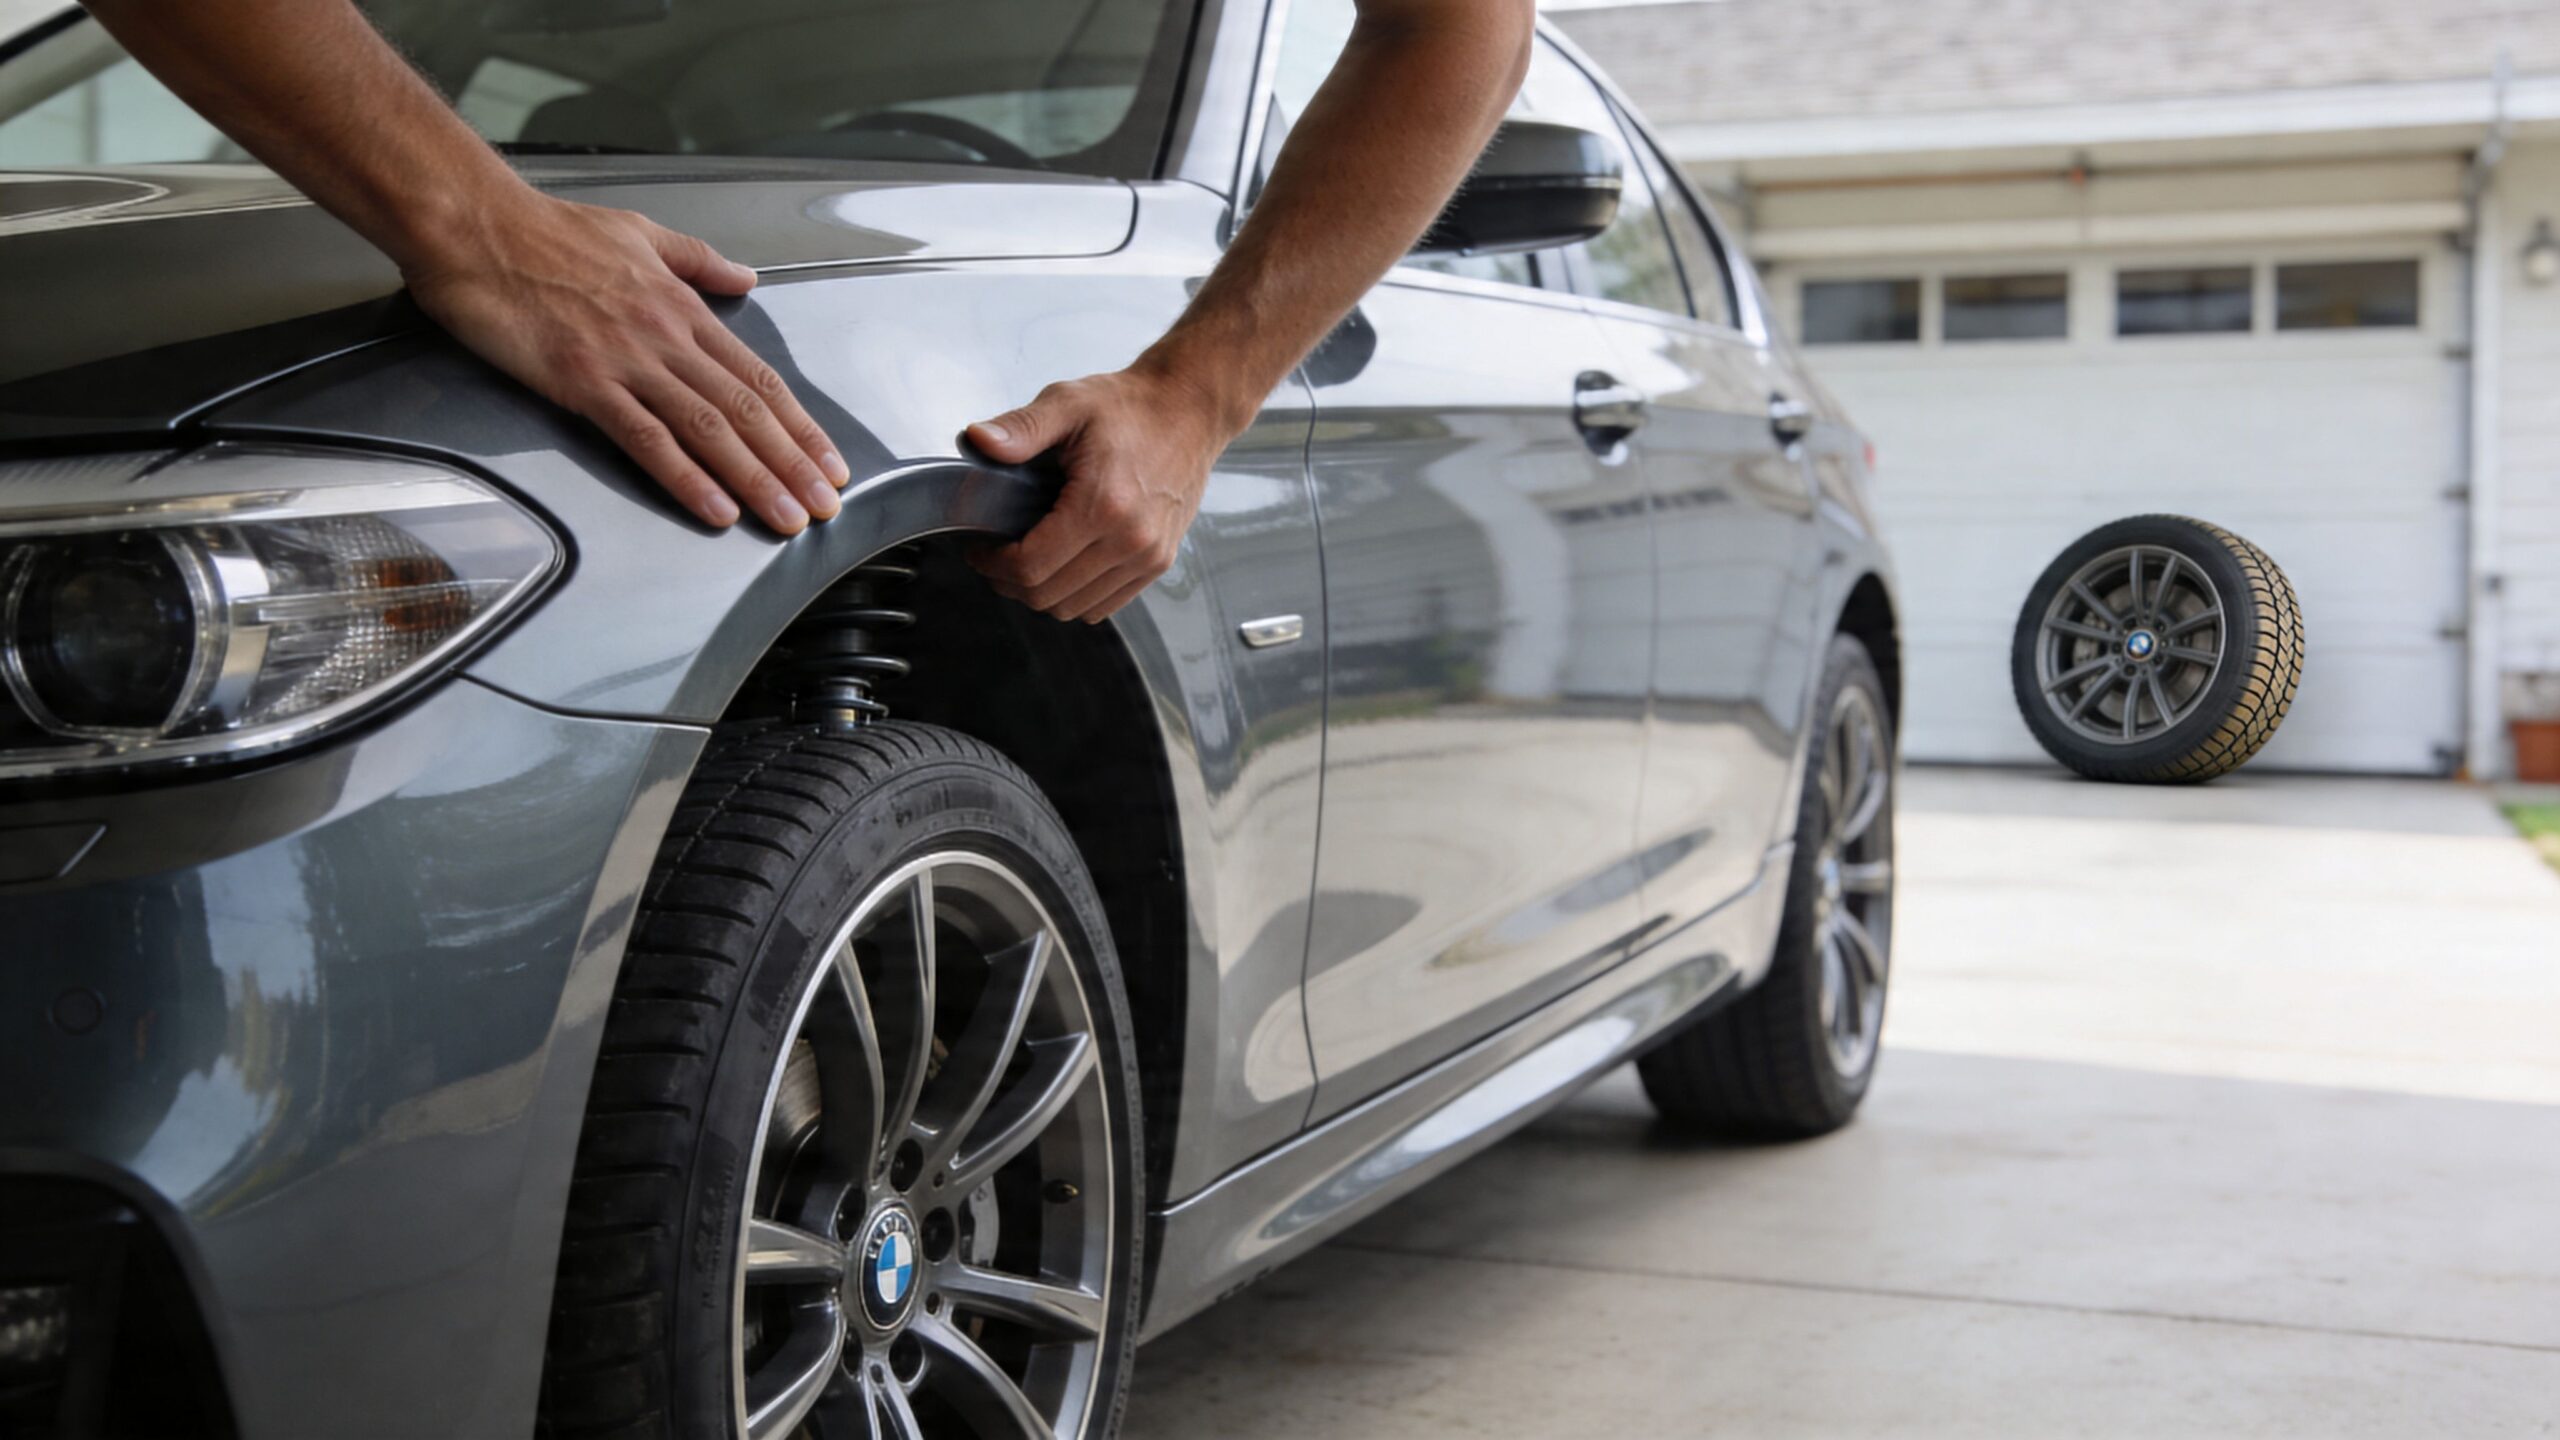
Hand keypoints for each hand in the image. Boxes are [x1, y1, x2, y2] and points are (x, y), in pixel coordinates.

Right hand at [401, 193, 848, 533]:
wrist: (478, 224)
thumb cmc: (549, 228)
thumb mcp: (642, 233)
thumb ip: (699, 261)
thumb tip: (746, 277)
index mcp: (684, 309)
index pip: (758, 378)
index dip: (800, 426)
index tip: (828, 462)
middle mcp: (668, 338)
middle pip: (746, 411)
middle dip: (792, 465)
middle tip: (825, 508)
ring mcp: (628, 361)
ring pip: (708, 429)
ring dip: (754, 479)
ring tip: (787, 519)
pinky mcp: (584, 381)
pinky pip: (646, 438)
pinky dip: (685, 476)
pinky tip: (714, 508)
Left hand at [965, 367, 1237, 621]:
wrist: (1189, 409)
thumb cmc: (1130, 406)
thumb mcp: (1068, 403)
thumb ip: (1022, 428)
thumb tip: (977, 440)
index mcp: (1103, 504)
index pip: (1031, 566)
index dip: (993, 564)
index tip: (980, 547)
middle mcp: (1130, 540)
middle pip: (1048, 595)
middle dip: (1009, 581)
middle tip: (995, 555)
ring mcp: (1149, 557)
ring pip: (1074, 608)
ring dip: (1041, 593)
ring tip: (1026, 560)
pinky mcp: (1159, 563)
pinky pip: (1105, 605)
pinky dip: (1075, 596)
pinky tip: (1061, 565)